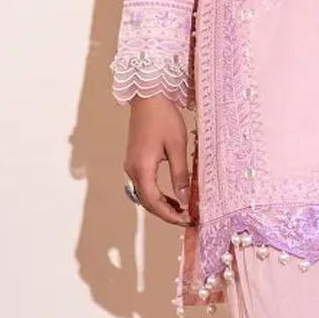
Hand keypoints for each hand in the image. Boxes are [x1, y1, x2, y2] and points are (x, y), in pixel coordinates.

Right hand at [123, 95, 192, 225]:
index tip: (187, 220)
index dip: (170, 215)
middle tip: (187, 219)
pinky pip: (144, 185)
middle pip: (147, 202)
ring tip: (182, 210)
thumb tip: (184, 199)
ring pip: (144, 195)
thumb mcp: (178, 147)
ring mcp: (131, 165)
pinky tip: (171, 196)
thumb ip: (180, 175)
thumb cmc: (164, 118)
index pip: (154, 202)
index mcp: (142, 168)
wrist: (148, 97)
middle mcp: (132, 170)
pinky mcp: (134, 160)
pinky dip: (157, 195)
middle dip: (167, 214)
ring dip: (162, 205)